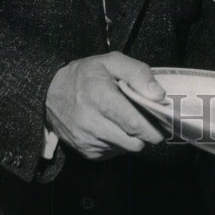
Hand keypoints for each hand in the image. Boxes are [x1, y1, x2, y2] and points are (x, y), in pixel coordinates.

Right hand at [45, 52, 166, 159]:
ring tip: (129, 120)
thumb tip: (158, 95)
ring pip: (126, 149)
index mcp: (100, 97)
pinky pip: (115, 153)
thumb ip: (138, 74)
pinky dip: (121, 143)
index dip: (154, 127)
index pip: (134, 123)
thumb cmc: (85, 75)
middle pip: (134, 141)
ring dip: (134, 138)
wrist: (48, 94)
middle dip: (147, 133)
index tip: (165, 124)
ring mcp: (87, 140)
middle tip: (151, 121)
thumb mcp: (112, 61)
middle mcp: (91, 123)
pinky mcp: (86, 152)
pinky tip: (115, 126)